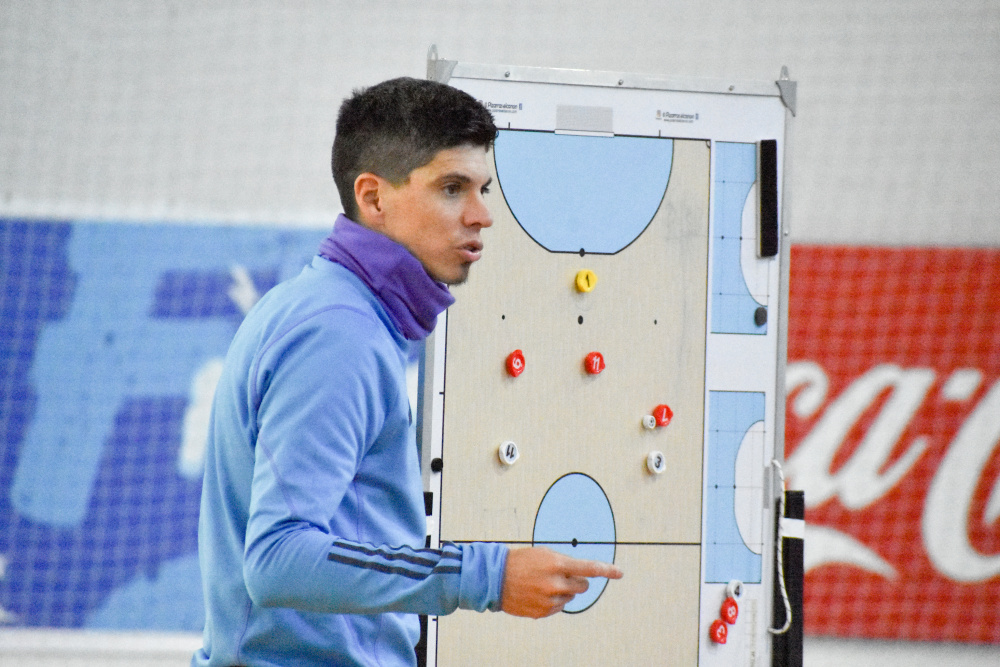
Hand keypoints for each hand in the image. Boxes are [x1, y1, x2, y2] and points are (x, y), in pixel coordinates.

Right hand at [499, 547, 622, 618]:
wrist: (496, 578)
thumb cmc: (521, 562)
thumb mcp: (544, 554)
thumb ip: (565, 564)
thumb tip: (582, 575)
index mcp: (556, 564)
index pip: (589, 568)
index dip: (607, 570)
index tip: (619, 573)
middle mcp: (555, 583)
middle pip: (583, 586)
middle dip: (577, 581)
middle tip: (563, 575)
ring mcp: (549, 600)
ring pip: (570, 597)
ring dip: (563, 591)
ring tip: (543, 583)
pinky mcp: (543, 612)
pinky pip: (559, 607)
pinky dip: (553, 601)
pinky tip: (538, 593)